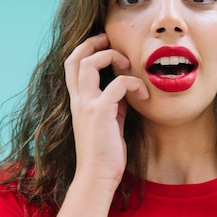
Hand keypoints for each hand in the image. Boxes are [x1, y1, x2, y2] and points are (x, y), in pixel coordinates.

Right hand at [64, 33, 148, 193]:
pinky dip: (133, 83)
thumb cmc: (106, 154)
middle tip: (110, 39)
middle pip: (75, 58)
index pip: (72, 66)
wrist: (97, 177)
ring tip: (129, 64)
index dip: (85, 49)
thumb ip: (113, 106)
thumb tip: (124, 94)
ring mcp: (87, 105)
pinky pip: (117, 85)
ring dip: (111, 56)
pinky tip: (144, 94)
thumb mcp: (110, 123)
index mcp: (78, 102)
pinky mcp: (100, 113)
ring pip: (90, 64)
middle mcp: (78, 100)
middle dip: (92, 42)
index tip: (104, 43)